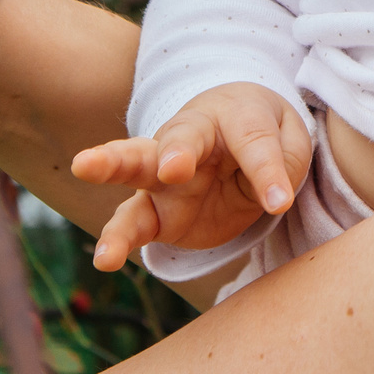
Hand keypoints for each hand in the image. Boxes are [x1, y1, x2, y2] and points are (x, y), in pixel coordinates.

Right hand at [72, 84, 313, 270]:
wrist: (235, 134)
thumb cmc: (265, 134)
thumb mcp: (289, 140)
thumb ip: (280, 161)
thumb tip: (274, 200)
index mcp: (232, 115)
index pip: (251, 142)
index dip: (266, 171)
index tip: (280, 202)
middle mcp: (190, 140)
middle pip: (177, 139)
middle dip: (174, 152)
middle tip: (172, 168)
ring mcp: (165, 176)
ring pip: (135, 168)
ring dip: (111, 167)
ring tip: (85, 165)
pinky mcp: (156, 212)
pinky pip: (133, 224)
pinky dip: (118, 239)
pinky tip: (105, 257)